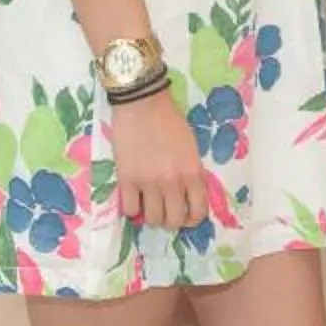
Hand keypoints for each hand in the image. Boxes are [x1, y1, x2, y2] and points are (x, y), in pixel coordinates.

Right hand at [112, 89, 207, 232]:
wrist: (142, 104)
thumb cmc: (169, 120)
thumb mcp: (191, 147)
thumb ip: (191, 171)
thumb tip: (187, 194)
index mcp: (192, 172)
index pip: (198, 211)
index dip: (193, 219)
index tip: (187, 217)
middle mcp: (173, 182)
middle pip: (175, 221)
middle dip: (172, 220)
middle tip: (167, 212)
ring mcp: (148, 183)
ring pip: (153, 219)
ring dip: (152, 216)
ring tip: (149, 206)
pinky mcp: (127, 181)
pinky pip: (130, 210)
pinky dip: (133, 209)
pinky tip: (134, 198)